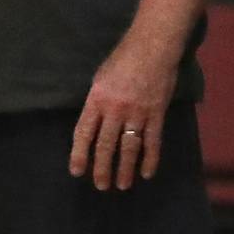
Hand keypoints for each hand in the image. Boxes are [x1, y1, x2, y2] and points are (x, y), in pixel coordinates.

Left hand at [69, 37, 178, 190]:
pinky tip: (147, 173)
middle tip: (100, 186)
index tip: (77, 171)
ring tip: (121, 186)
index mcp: (97, 100)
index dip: (79, 154)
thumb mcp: (100, 79)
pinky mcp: (156, 114)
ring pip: (129, 148)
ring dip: (124, 169)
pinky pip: (153, 141)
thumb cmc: (123, 60)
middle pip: (106, 145)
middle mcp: (115, 110)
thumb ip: (96, 103)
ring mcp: (137, 113)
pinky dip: (150, 159)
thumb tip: (92, 126)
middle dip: (102, 168)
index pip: (84, 133)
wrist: (153, 47)